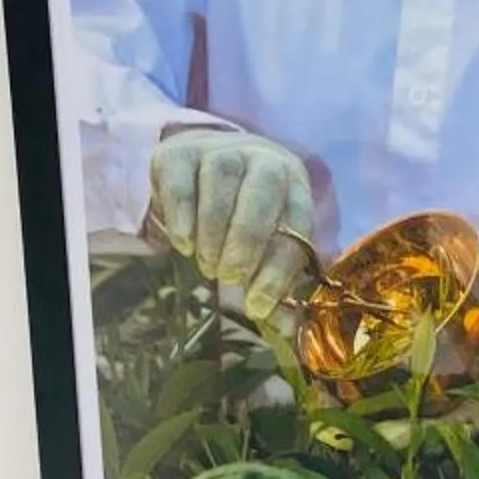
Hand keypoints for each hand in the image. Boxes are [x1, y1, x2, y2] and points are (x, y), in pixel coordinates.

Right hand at [149, 129, 315, 325]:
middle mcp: (262, 158)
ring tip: (208, 265)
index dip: (279, 269)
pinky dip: (182, 217)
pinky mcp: (181, 152)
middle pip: (262, 191)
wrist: (202, 168)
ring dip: (213, 231)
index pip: (297, 223)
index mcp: (293, 185)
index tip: (258, 305)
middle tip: (229, 278)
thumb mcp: (262, 248)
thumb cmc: (239, 218)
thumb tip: (284, 329)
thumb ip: (273, 285)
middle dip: (247, 241)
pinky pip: (183, 181)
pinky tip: (184, 245)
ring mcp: (221, 149)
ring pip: (221, 179)